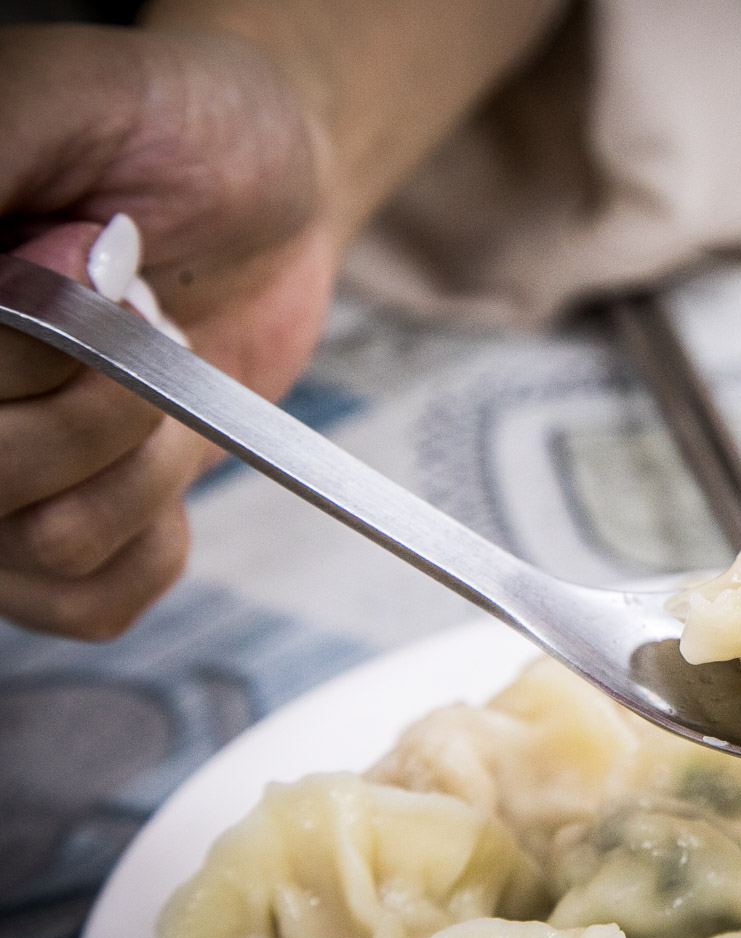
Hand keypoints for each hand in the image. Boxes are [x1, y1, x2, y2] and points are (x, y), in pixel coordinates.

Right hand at [0, 23, 337, 638]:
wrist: (274, 183)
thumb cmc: (175, 125)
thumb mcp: (68, 94)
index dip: (28, 352)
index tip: (104, 274)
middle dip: (102, 393)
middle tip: (140, 303)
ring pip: (40, 542)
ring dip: (145, 459)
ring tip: (162, 368)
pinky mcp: (61, 537)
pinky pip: (91, 603)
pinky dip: (160, 537)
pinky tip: (171, 453)